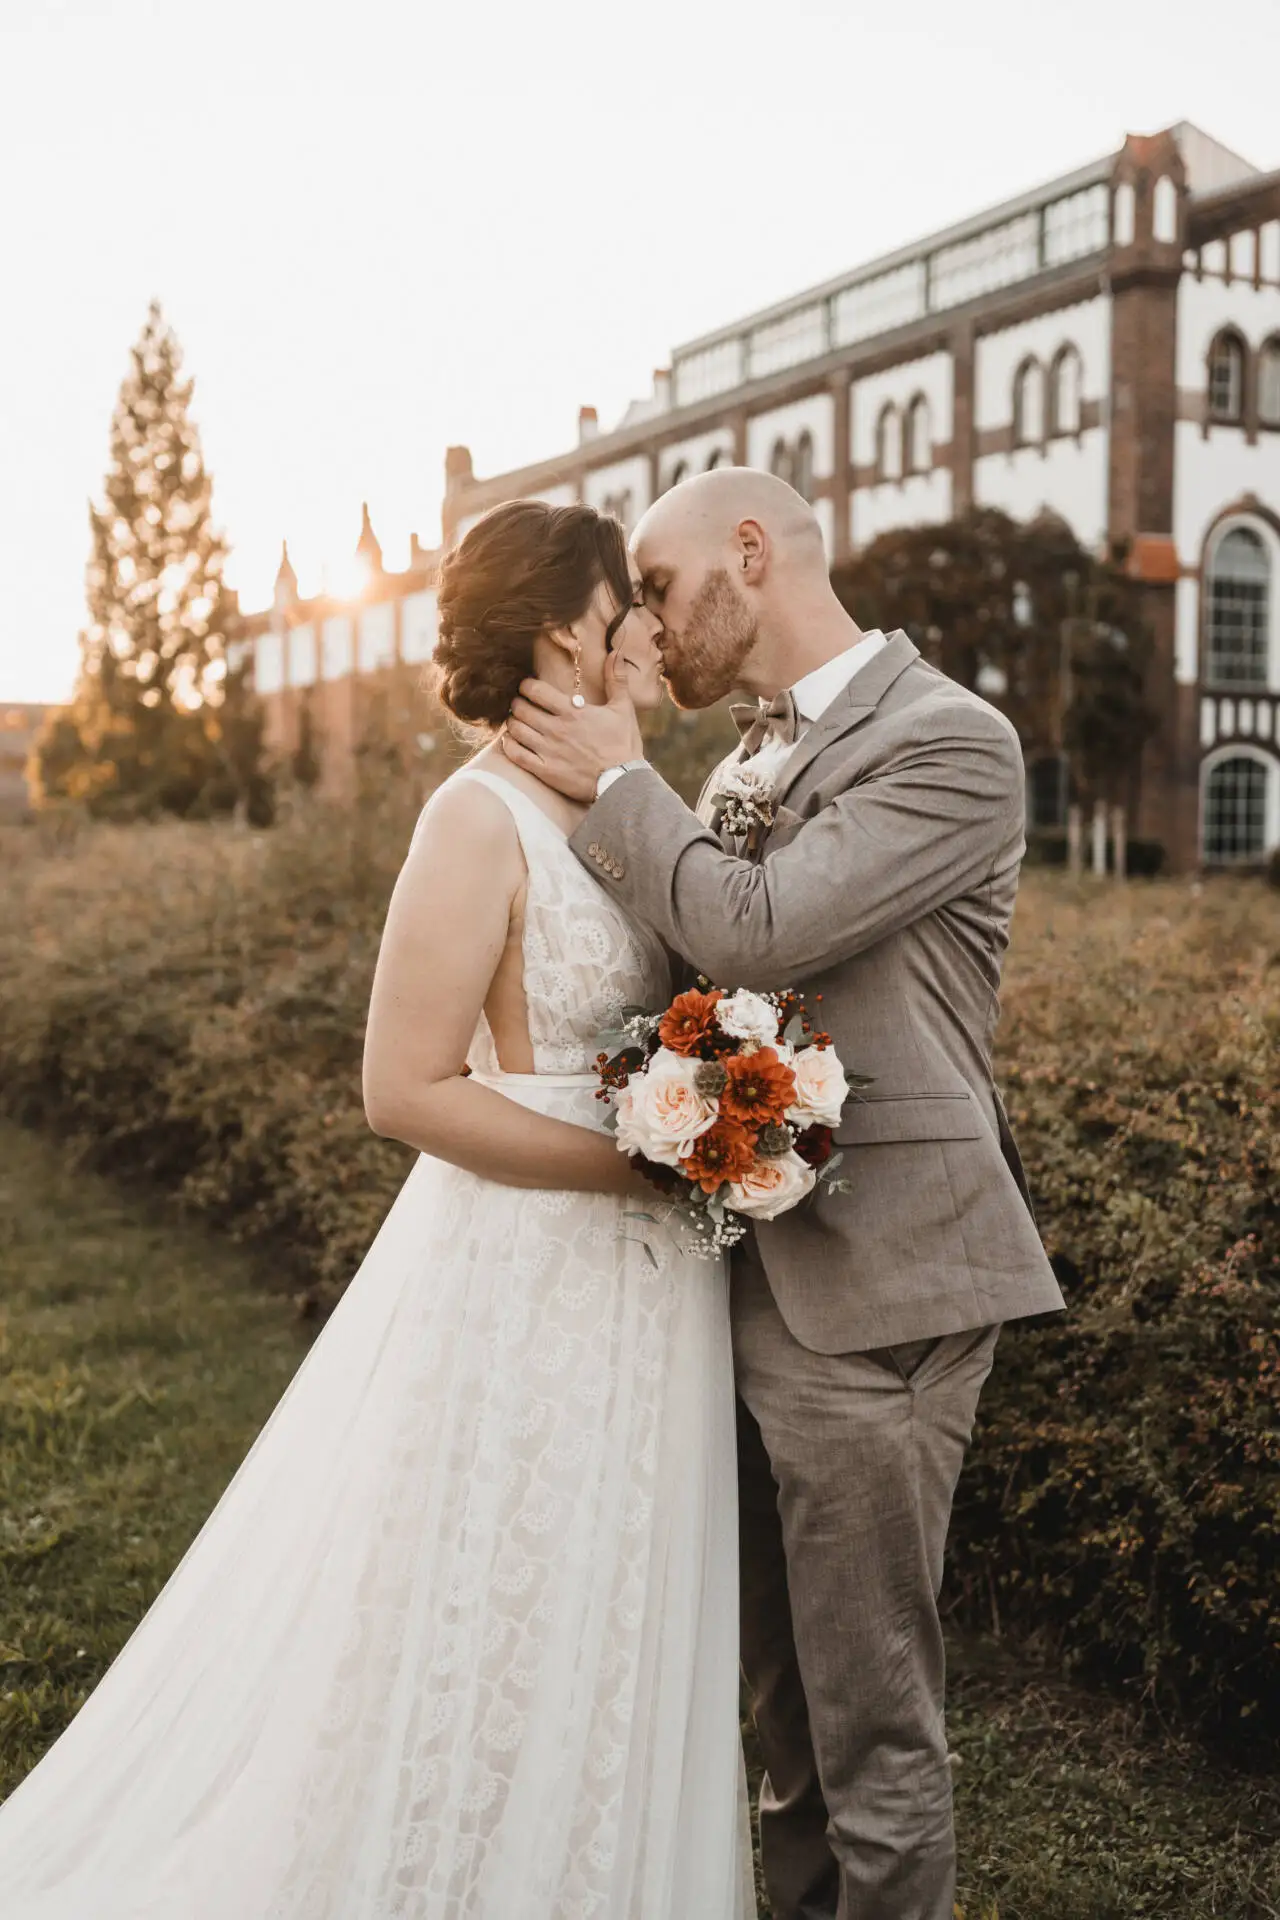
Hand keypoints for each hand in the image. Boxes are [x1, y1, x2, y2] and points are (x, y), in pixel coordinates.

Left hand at [503, 651, 643, 802]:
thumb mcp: (623, 709)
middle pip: (521, 709)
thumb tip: (615, 653)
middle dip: (517, 703)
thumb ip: (616, 679)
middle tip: (519, 704)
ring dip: (512, 723)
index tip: (527, 687)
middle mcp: (556, 729)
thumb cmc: (623, 744)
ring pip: (516, 730)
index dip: (526, 686)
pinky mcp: (545, 770)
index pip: (536, 690)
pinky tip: (511, 741)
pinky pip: (516, 755)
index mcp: (572, 711)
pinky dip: (509, 745)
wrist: (624, 781)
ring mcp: (548, 750)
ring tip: (516, 721)